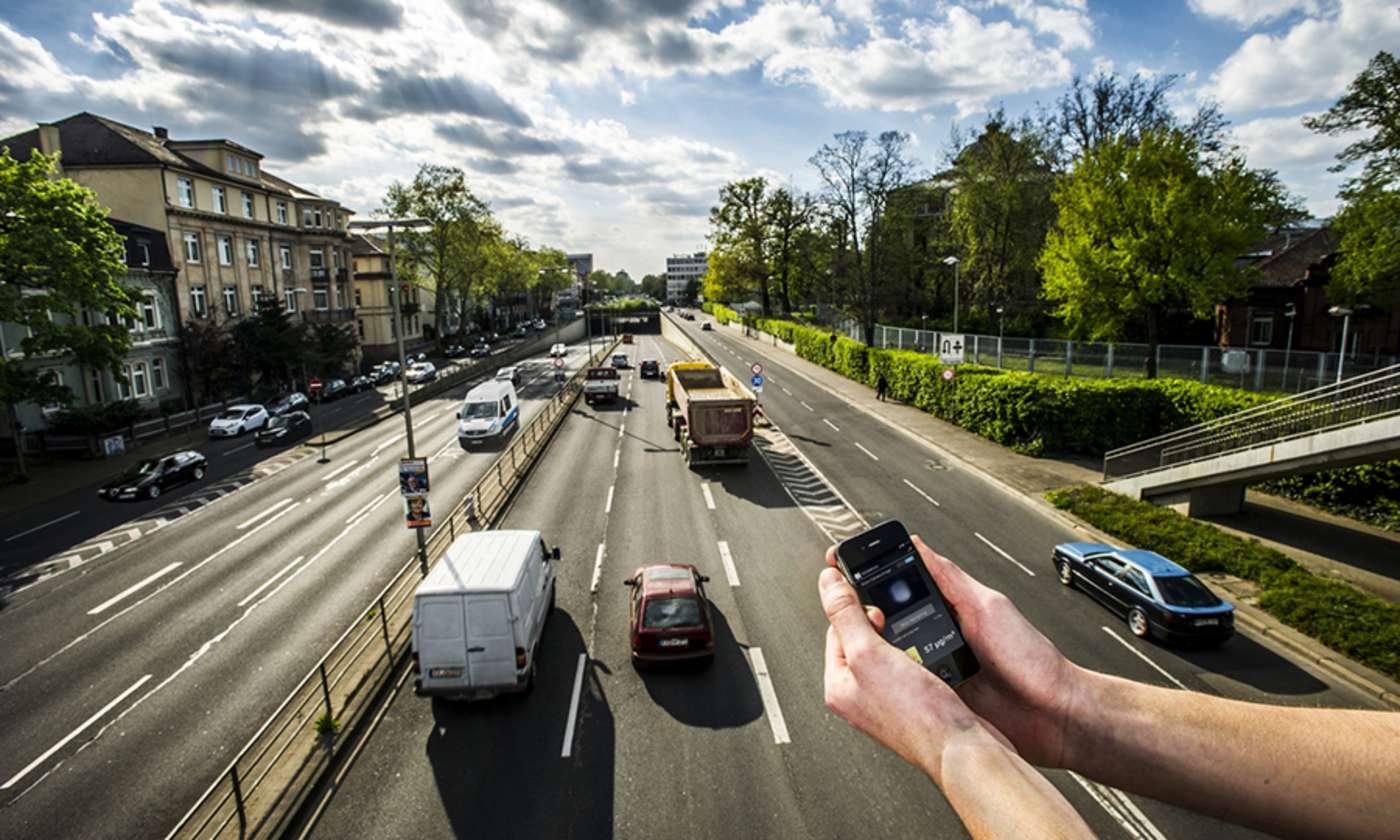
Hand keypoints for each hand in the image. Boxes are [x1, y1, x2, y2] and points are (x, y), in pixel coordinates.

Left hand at [819, 564, 985, 777]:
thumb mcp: (870, 652)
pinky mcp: (912, 703)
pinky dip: (921, 658)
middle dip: (883, 628)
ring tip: (917, 652)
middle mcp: (858, 695)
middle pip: (863, 639)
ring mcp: (885, 701)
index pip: (835, 629)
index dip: (856, 611)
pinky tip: (930, 663)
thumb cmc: (917, 715)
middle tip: (898, 634)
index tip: (877, 609)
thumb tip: (827, 582)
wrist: (961, 749)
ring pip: (890, 652)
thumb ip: (846, 614)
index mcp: (837, 685)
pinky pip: (911, 668)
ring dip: (905, 642)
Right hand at [822, 537, 1081, 768]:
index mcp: (952, 608)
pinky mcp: (940, 697)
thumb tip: (918, 545)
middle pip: (892, 623)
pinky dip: (897, 684)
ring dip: (881, 654)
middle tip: (848, 612)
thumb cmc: (1032, 658)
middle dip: (868, 618)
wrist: (1054, 715)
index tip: (845, 565)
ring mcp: (939, 669)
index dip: (875, 577)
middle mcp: (941, 636)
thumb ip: (952, 579)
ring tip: (864, 647)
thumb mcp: (988, 607)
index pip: (905, 586)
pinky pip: (909, 687)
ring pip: (894, 657)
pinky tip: (888, 680)